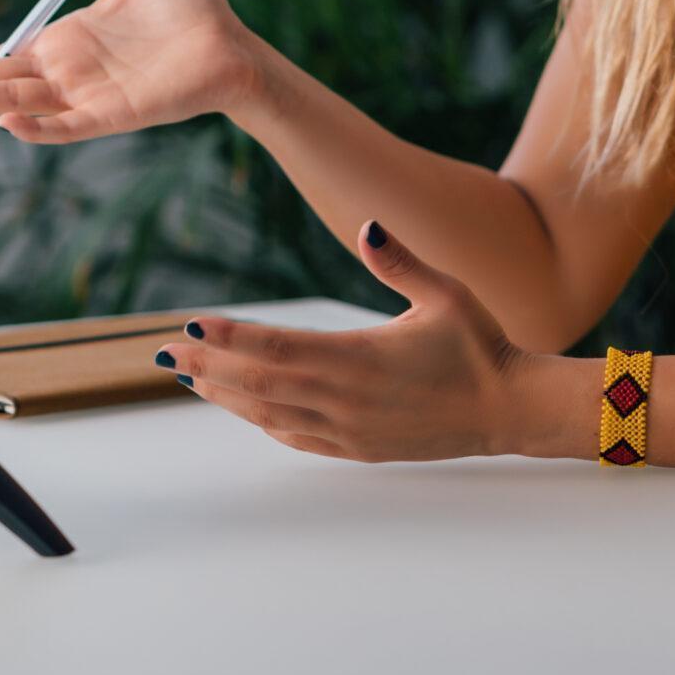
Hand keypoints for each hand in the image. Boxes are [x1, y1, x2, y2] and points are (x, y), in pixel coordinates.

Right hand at [0, 0, 258, 141]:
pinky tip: (10, 121)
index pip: (2, 54)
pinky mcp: (115, 113)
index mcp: (67, 41)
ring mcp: (88, 95)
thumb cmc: (189, 9)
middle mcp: (69, 72)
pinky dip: (40, 127)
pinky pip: (70, 126)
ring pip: (22, 101)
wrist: (232, 43)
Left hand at [154, 221, 536, 461]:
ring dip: (224, 395)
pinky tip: (241, 408)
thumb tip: (368, 224)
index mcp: (360, 358)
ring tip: (187, 376)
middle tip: (163, 350)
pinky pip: (296, 438)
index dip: (228, 337)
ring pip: (269, 415)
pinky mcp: (358, 449)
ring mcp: (349, 430)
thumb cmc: (479, 346)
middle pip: (257, 384)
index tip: (190, 324)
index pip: (276, 347)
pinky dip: (261, 422)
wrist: (510, 409)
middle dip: (206, 366)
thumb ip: (401, 262)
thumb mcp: (445, 293)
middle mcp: (346, 400)